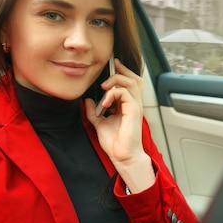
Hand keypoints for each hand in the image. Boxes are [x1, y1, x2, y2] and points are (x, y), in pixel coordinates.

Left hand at [84, 58, 153, 192]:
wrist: (122, 156)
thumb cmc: (116, 143)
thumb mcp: (99, 123)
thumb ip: (94, 111)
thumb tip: (87, 101)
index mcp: (127, 106)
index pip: (129, 84)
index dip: (123, 73)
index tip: (113, 67)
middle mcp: (133, 104)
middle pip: (135, 79)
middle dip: (123, 70)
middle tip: (113, 66)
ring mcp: (135, 107)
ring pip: (131, 82)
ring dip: (116, 80)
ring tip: (105, 86)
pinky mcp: (134, 110)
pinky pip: (125, 93)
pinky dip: (113, 93)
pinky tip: (105, 102)